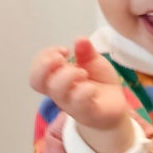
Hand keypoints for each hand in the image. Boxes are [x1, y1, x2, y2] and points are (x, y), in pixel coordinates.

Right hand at [30, 37, 134, 152]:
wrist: (116, 106)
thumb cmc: (99, 83)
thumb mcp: (94, 62)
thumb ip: (86, 51)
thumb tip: (79, 40)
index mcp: (56, 80)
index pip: (36, 71)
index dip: (44, 57)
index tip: (64, 50)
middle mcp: (59, 93)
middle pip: (37, 81)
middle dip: (48, 63)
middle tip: (66, 59)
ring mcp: (71, 105)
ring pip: (57, 90)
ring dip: (69, 75)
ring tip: (84, 73)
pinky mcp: (87, 113)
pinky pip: (79, 102)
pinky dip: (85, 90)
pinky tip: (93, 87)